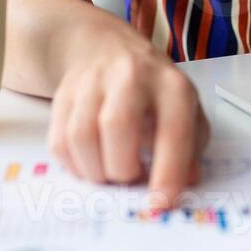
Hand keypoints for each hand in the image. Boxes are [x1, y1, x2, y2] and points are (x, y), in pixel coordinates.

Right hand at [46, 16, 210, 205]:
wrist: (106, 47)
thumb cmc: (153, 89)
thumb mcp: (185, 109)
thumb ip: (191, 146)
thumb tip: (187, 182)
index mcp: (171, 84)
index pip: (172, 129)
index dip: (168, 172)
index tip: (161, 204)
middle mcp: (132, 75)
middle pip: (117, 126)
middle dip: (122, 169)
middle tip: (129, 178)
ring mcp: (93, 80)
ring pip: (81, 135)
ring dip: (95, 170)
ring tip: (109, 172)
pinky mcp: (64, 93)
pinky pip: (59, 139)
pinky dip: (74, 164)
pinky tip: (90, 161)